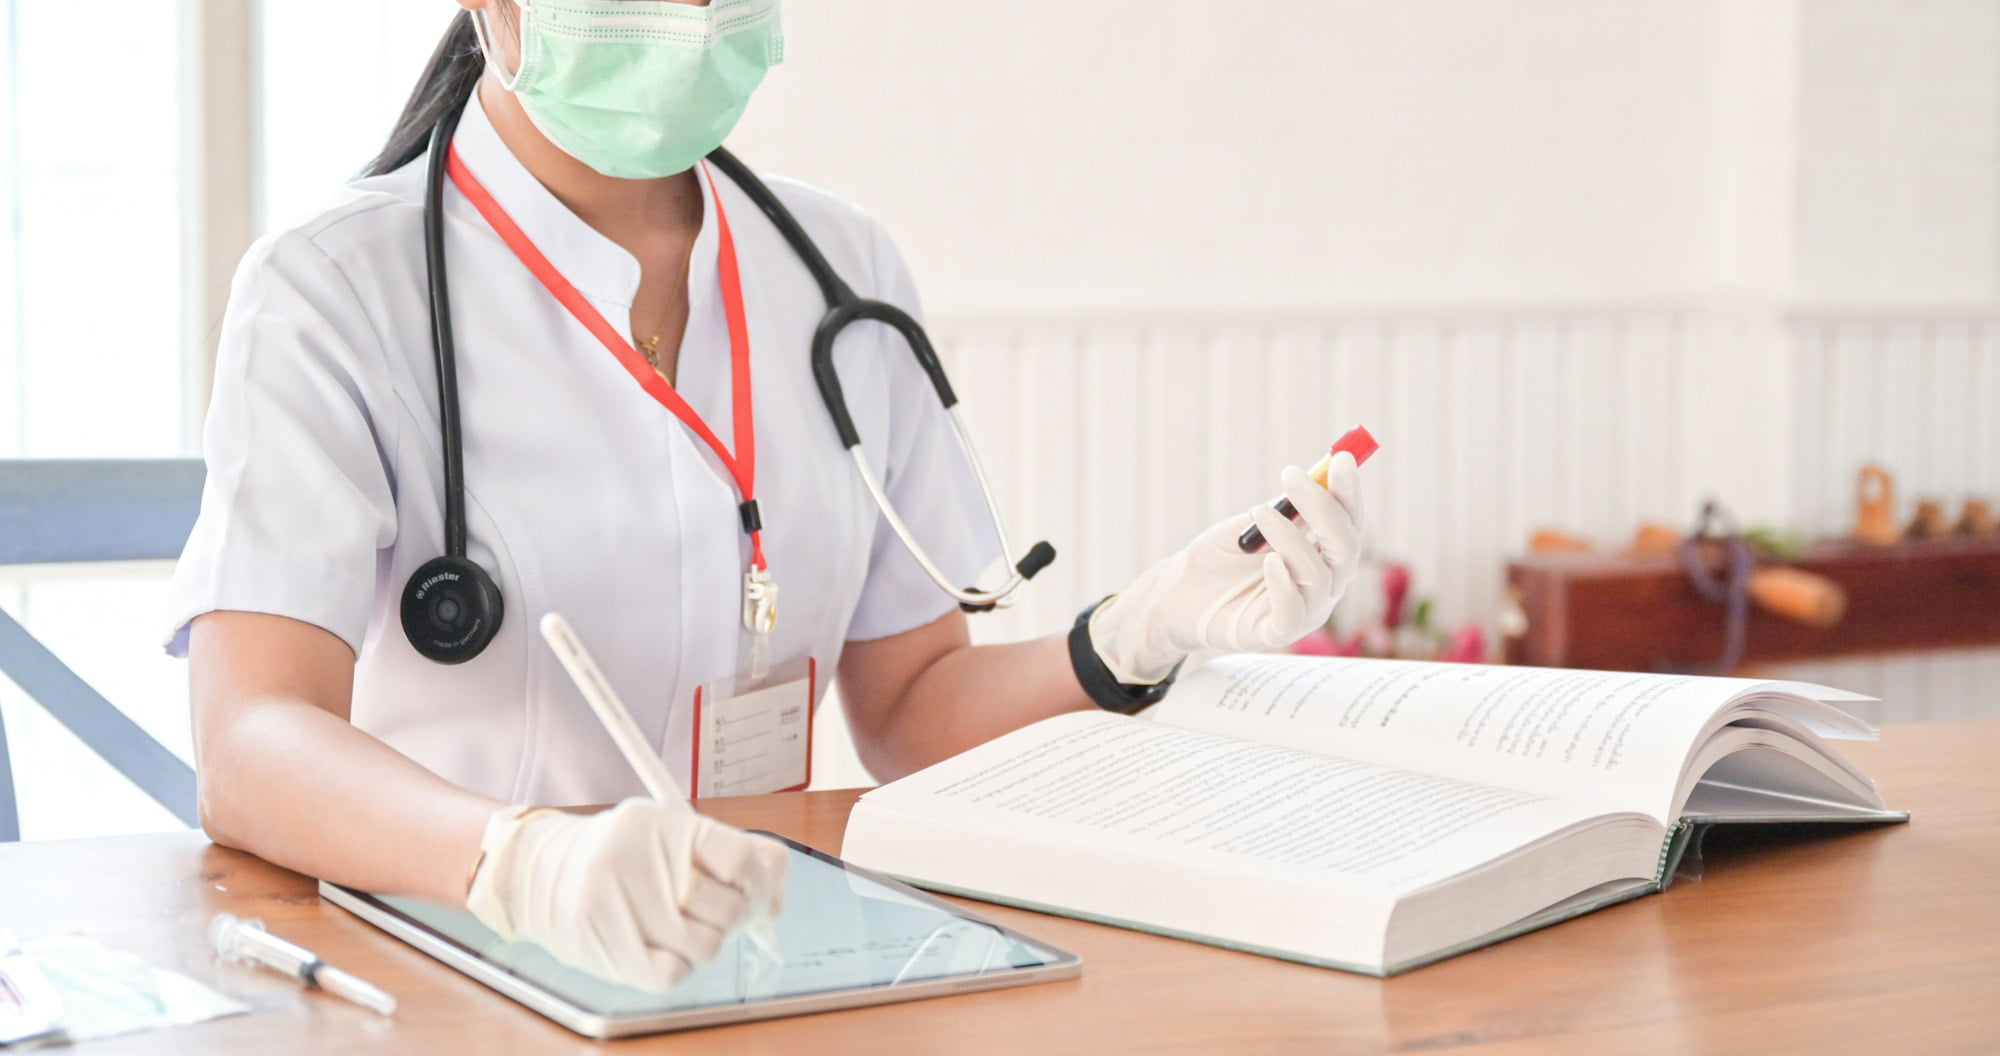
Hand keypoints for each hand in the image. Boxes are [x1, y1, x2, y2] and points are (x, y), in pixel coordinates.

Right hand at [464, 798, 787, 990]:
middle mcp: (640, 855)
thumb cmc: (620, 855)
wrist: (539, 871)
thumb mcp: (674, 833)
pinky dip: (675, 967)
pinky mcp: (600, 941)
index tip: (760, 901)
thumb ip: (733, 854)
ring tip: (679, 929)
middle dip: (730, 919)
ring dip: (702, 945)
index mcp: (666, 822)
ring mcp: (617, 899)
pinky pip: (671, 974)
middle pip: (728, 909)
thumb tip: (774, 902)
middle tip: (709, 914)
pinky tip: (659, 948)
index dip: (762, 888)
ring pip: (704, 947)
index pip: (743, 860)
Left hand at [1091, 453, 1362, 682]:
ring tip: (1260, 513)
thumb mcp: (1254, 524)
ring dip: (1291, 538)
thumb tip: (1320, 472)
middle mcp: (1322, 585)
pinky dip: (1284, 584)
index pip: (1349, 524)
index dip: (1348, 493)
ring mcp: (1304, 612)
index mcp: (1323, 557)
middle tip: (1292, 478)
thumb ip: (1287, 507)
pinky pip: (1293, 612)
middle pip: (1345, 549)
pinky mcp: (1276, 634)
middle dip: (1323, 509)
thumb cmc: (1220, 557)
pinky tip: (1267, 561)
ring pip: (1319, 576)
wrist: (1177, 593)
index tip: (1341, 457)